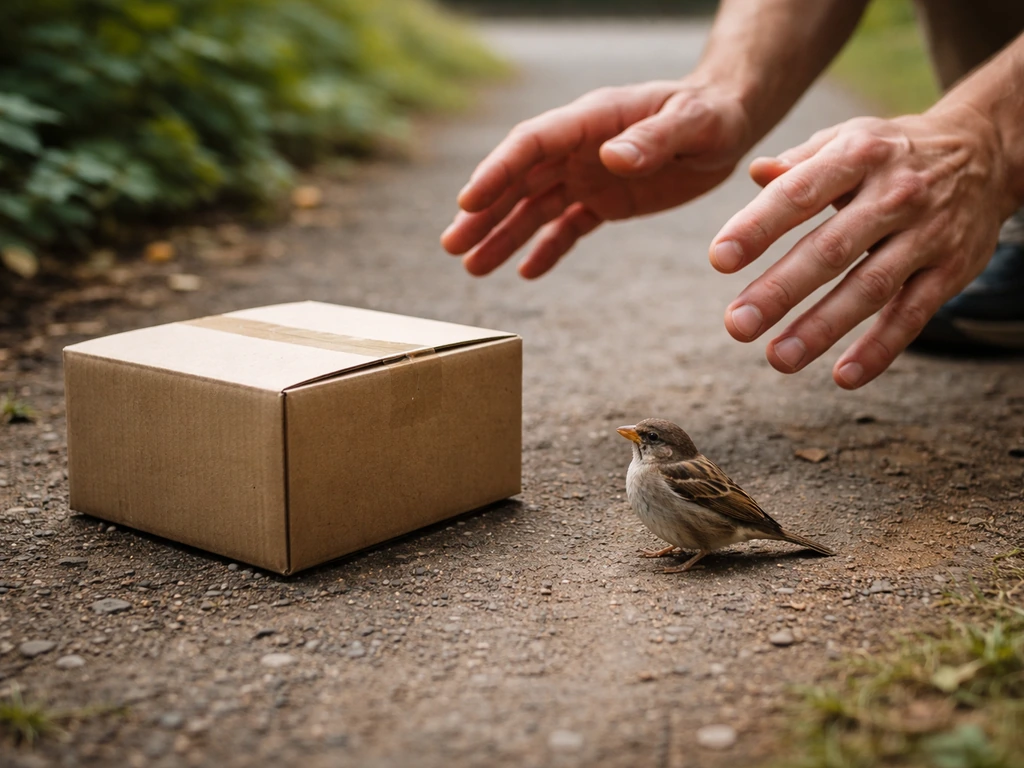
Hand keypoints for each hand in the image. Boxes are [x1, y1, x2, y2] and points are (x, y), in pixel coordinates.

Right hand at [442, 79, 751, 277]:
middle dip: (484, 213)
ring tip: (471, 266)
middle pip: (519, 180)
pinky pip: (567, 226)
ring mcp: (587, 175)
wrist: (729, 123)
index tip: (468, 201)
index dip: (498, 171)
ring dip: (502, 235)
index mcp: (591, 121)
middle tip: (451, 245)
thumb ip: (653, 138)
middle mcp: (579, 148)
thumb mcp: (693, 123)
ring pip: (534, 208)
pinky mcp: (604, 200)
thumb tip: (609, 158)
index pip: (531, 144)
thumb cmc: (713, 114)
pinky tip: (523, 272)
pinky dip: (546, 248)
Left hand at [711, 106, 1017, 388]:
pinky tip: (844, 376)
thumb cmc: (889, 152)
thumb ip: (798, 162)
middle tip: (737, 325)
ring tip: (778, 359)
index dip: (759, 227)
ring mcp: (926, 234)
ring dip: (822, 328)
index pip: (800, 193)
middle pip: (831, 249)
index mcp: (857, 155)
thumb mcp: (845, 140)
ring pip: (870, 287)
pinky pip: (913, 314)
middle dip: (781, 290)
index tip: (720, 259)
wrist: (985, 151)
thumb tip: (755, 172)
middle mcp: (894, 194)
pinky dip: (880, 348)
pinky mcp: (951, 269)